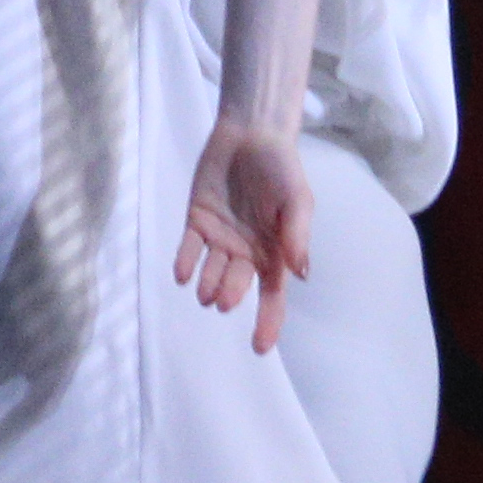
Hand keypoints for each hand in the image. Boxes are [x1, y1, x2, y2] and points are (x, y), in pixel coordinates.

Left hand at [179, 122, 315, 353]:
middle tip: (223, 299)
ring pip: (211, 273)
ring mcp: (220, 238)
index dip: (268, 323)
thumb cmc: (281, 167)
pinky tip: (182, 274)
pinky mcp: (197, 222)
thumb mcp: (297, 199)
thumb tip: (301, 275)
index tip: (261, 348)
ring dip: (207, 285)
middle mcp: (247, 251)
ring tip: (205, 291)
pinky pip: (189, 249)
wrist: (251, 134)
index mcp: (275, 251)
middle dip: (230, 295)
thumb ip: (297, 234)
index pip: (272, 296)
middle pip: (238, 285)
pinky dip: (185, 263)